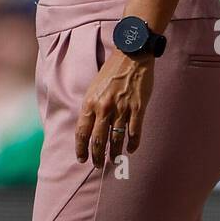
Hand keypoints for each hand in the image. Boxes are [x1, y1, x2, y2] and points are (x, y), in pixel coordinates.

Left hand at [75, 47, 155, 168]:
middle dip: (97, 156)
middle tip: (98, 165)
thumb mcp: (94, 88)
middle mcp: (104, 108)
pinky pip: (134, 133)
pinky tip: (131, 149)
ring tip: (113, 160)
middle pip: (98, 141)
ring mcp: (122, 109)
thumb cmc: (111, 72)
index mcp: (91, 102)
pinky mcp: (138, 108)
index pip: (82, 132)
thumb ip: (91, 107)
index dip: (81, 149)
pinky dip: (132, 144)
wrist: (131, 55)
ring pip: (116, 140)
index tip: (81, 159)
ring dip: (114, 153)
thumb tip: (88, 127)